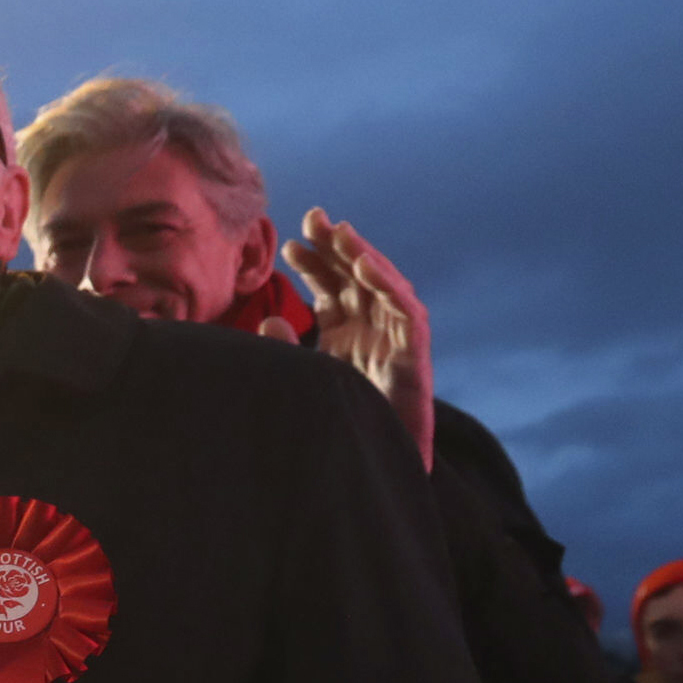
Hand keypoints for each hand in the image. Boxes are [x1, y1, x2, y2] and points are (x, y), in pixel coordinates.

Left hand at [278, 208, 434, 469]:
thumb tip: (268, 321)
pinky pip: (408, 311)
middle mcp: (369, 330)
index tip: (286, 246)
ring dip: (363, 256)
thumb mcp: (300, 377)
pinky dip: (389, 286)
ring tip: (340, 232)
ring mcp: (393, 340)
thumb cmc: (335, 420)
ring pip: (383, 286)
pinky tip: (366, 266)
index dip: (312, 264)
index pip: (328, 288)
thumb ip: (284, 349)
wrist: (369, 463)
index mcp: (341, 333)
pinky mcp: (414, 355)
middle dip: (335, 247)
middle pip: (354, 278)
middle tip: (311, 219)